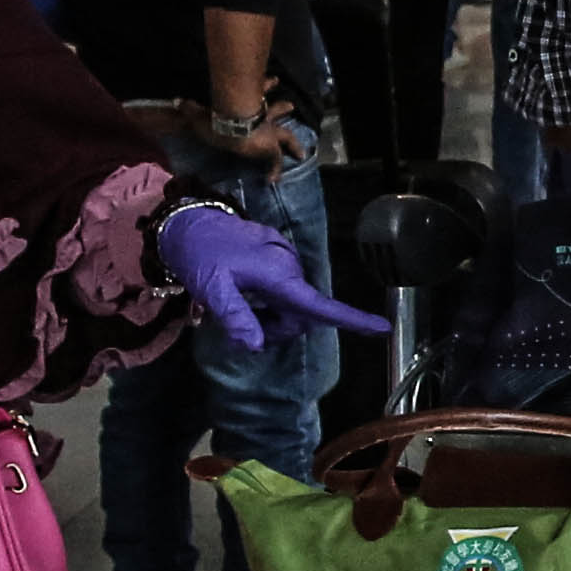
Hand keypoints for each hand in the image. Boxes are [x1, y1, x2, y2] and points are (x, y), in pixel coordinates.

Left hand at [157, 205, 376, 351]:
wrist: (188, 222)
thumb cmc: (199, 255)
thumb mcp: (212, 288)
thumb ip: (235, 317)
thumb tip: (256, 347)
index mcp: (279, 275)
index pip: (320, 305)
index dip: (352, 319)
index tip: (383, 328)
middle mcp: (289, 266)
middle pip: (301, 314)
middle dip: (277, 328)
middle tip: (240, 330)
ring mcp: (284, 260)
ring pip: (291, 305)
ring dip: (270, 316)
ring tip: (238, 306)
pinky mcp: (276, 257)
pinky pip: (283, 290)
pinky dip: (267, 302)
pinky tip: (243, 293)